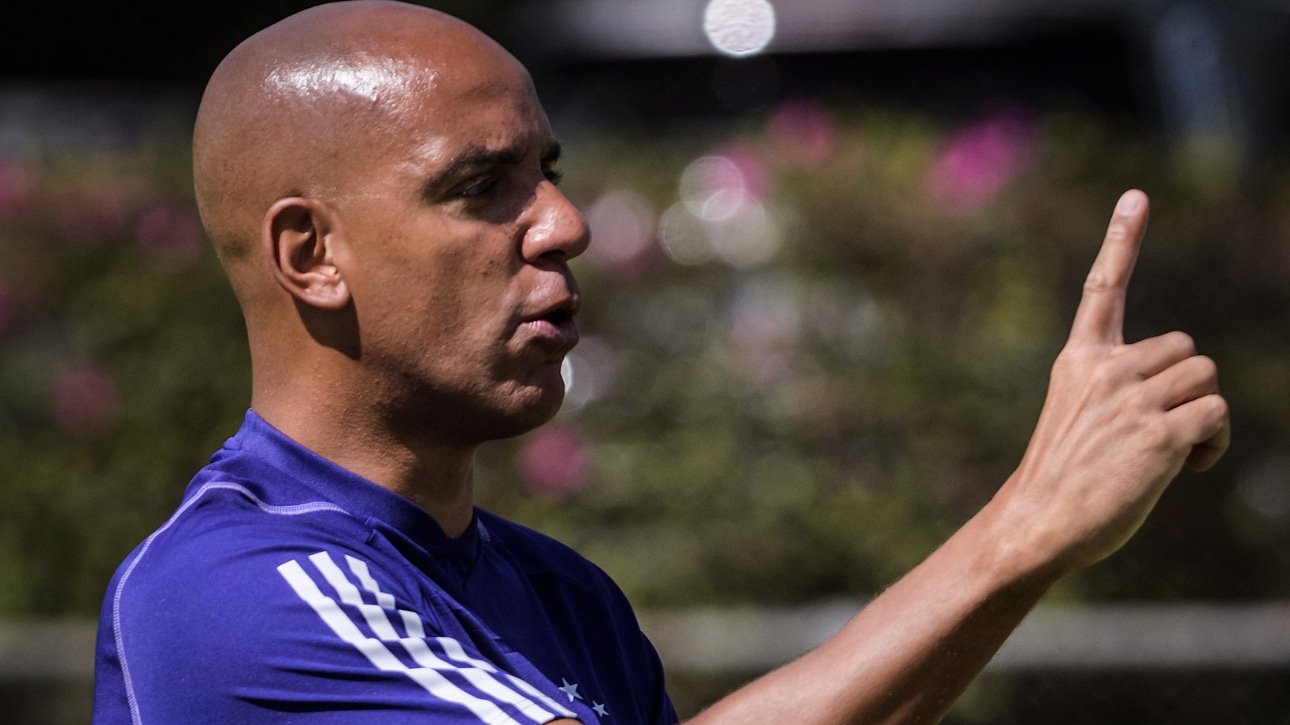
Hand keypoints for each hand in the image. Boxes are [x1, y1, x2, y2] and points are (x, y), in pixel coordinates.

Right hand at [996, 189, 1229, 571]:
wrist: (1037, 523)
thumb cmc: (1060, 477)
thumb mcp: (1077, 417)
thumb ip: (1120, 390)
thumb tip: (1189, 401)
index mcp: (1078, 361)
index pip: (1103, 289)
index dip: (1122, 240)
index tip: (1136, 197)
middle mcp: (1104, 371)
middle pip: (1185, 349)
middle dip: (1188, 386)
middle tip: (1166, 428)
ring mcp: (1130, 400)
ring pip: (1205, 378)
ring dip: (1204, 414)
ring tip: (1179, 450)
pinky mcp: (1157, 436)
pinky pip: (1215, 415)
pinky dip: (1214, 442)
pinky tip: (1189, 467)